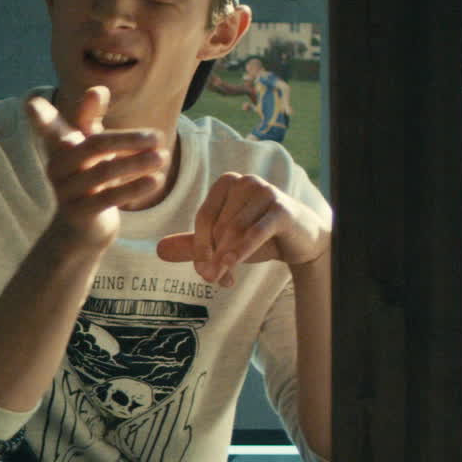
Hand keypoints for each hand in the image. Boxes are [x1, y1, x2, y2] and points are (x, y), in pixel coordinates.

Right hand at [25, 88, 166, 249]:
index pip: (49, 127)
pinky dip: (135, 187)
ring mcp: (65, 191)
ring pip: (104, 172)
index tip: (31, 103)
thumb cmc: (89, 177)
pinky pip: (108, 198)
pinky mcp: (78, 213)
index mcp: (59, 145)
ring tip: (163, 157)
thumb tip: (97, 88)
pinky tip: (156, 181)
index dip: (40, 117)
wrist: (83, 228)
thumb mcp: (90, 145)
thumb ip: (91, 117)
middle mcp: (57, 166)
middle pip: (94, 145)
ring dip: (137, 162)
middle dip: (128, 139)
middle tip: (158, 137)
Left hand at [156, 172, 329, 286]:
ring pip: (233, 232)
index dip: (199, 247)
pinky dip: (240, 252)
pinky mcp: (282, 209)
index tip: (201, 271)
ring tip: (226, 280)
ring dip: (226, 260)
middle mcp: (245, 181)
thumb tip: (159, 250)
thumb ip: (194, 245)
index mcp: (227, 183)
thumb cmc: (260, 236)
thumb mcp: (224, 241)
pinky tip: (230, 268)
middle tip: (215, 280)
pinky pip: (253, 234)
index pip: (204, 217)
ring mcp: (266, 192)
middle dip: (214, 257)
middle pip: (218, 226)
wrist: (302, 240)